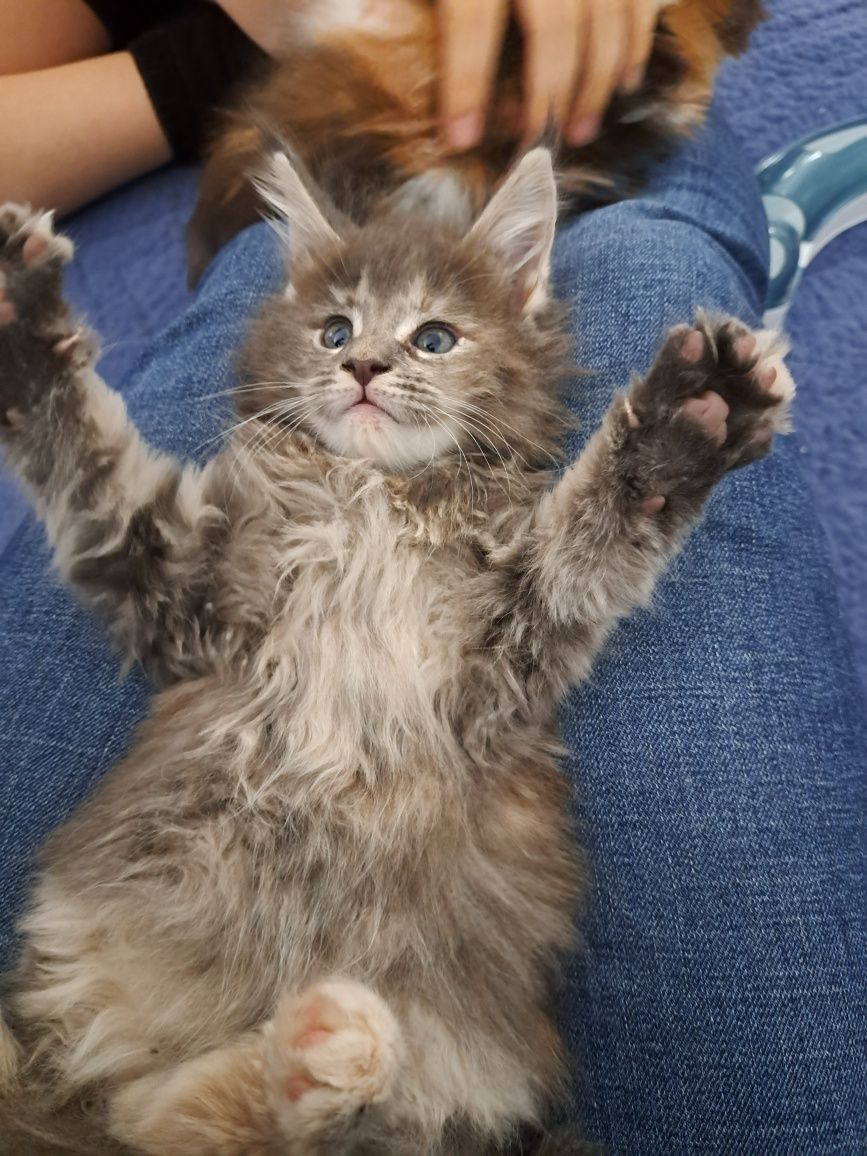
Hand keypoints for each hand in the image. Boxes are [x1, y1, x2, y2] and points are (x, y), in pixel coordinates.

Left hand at [438, 0, 663, 150]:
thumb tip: (367, 31)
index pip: (472, 17)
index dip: (466, 81)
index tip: (461, 139)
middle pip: (554, 20)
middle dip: (549, 91)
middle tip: (535, 144)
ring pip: (605, 10)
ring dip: (598, 76)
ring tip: (580, 129)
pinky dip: (637, 37)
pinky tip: (626, 82)